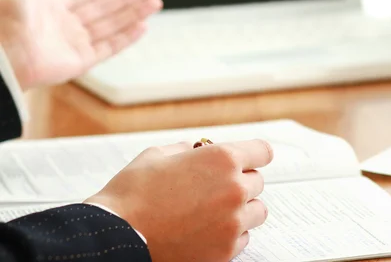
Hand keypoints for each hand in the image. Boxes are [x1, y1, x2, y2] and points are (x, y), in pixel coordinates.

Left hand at [0, 0, 162, 89]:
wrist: (2, 54)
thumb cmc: (3, 18)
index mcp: (49, 8)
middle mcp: (64, 27)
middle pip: (102, 12)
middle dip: (125, 2)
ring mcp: (74, 44)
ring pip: (112, 27)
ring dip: (134, 15)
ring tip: (153, 4)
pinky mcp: (81, 61)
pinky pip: (110, 47)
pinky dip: (128, 37)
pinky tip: (142, 26)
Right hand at [86, 139, 273, 261]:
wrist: (117, 236)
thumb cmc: (132, 194)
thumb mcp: (158, 155)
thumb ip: (186, 150)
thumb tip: (195, 151)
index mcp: (223, 159)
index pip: (263, 152)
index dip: (253, 154)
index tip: (248, 159)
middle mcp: (234, 190)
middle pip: (257, 182)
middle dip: (239, 181)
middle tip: (214, 187)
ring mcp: (233, 223)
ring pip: (256, 211)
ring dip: (241, 209)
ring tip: (214, 211)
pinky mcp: (226, 251)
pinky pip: (244, 238)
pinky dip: (231, 234)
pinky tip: (207, 230)